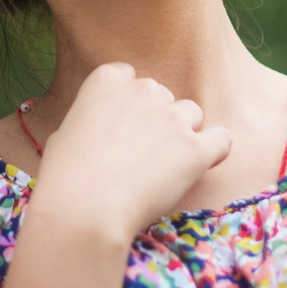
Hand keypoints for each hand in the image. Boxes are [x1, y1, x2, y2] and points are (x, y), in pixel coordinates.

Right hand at [30, 62, 232, 242]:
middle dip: (156, 119)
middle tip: (140, 155)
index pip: (130, 77)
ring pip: (192, 113)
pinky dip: (214, 151)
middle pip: (163, 95)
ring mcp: (173, 118)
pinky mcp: (196, 148)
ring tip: (164, 167)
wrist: (84, 210)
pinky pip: (221, 140)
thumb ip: (90, 119)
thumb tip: (98, 129)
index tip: (123, 128)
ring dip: (183, 133)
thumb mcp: (64, 133)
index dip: (129, 104)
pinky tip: (200, 166)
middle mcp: (144, 89)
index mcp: (108, 79)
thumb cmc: (65, 178)